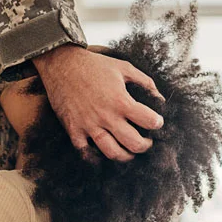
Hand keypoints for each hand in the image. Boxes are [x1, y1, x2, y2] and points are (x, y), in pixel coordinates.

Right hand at [33, 44, 164, 161]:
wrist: (62, 64)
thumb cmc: (94, 65)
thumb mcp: (123, 67)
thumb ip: (144, 81)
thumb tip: (160, 98)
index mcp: (120, 100)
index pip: (149, 121)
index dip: (157, 123)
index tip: (157, 122)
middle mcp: (106, 116)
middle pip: (134, 143)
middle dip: (145, 145)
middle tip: (147, 141)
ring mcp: (89, 125)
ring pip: (112, 152)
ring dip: (125, 156)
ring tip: (129, 151)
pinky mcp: (74, 129)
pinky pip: (86, 153)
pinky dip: (96, 157)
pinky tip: (103, 152)